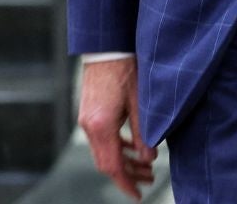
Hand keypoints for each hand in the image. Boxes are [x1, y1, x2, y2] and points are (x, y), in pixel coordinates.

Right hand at [77, 56, 155, 200]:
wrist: (107, 46)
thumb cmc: (127, 69)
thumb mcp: (141, 102)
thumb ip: (144, 132)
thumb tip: (148, 159)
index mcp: (101, 126)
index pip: (112, 165)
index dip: (126, 182)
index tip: (138, 194)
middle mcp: (90, 126)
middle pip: (106, 162)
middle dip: (127, 175)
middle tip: (149, 180)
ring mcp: (87, 120)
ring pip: (104, 151)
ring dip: (124, 161)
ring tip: (146, 166)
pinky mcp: (90, 113)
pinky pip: (103, 139)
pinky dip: (118, 147)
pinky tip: (133, 147)